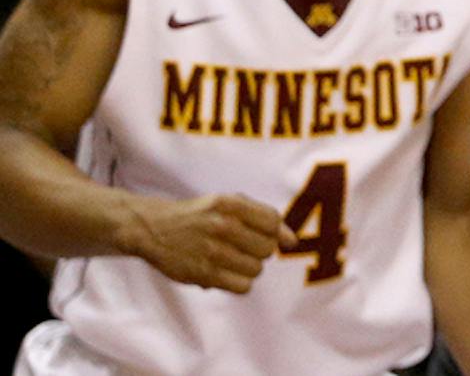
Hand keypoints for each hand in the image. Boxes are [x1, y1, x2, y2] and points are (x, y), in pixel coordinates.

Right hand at [122, 192, 294, 292]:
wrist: (155, 229)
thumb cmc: (201, 216)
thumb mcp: (229, 204)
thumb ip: (263, 217)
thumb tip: (292, 241)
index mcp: (232, 204)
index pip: (273, 223)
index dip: (273, 232)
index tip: (262, 236)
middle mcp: (223, 225)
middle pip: (267, 248)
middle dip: (259, 250)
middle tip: (242, 248)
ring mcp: (212, 251)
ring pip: (257, 269)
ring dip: (249, 268)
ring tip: (232, 260)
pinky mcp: (203, 274)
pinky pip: (243, 287)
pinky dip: (240, 283)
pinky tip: (228, 274)